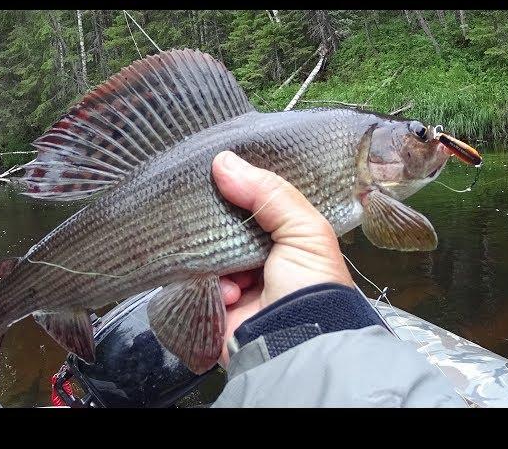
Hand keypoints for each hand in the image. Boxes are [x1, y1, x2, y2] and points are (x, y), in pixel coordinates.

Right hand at [212, 151, 354, 366]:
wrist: (296, 346)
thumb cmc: (311, 286)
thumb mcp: (304, 230)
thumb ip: (269, 193)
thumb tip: (222, 161)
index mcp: (284, 239)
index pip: (255, 206)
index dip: (238, 190)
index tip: (217, 172)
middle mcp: (259, 259)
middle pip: (225, 228)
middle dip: (217, 223)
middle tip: (206, 210)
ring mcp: (235, 283)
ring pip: (206, 254)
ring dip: (214, 258)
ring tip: (228, 264)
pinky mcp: (214, 304)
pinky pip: (196, 282)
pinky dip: (209, 285)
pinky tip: (229, 293)